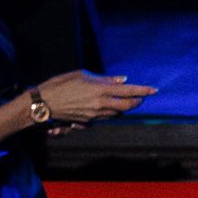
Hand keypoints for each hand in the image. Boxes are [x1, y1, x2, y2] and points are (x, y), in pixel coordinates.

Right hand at [35, 70, 156, 126]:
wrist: (43, 103)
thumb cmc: (60, 84)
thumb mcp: (82, 75)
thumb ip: (104, 79)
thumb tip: (122, 80)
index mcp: (100, 90)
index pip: (128, 91)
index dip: (143, 91)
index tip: (154, 90)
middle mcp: (100, 104)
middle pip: (128, 107)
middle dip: (137, 102)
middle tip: (141, 97)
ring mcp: (95, 115)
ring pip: (118, 113)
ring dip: (124, 108)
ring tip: (126, 100)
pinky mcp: (88, 121)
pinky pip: (106, 117)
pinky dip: (111, 112)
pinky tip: (108, 106)